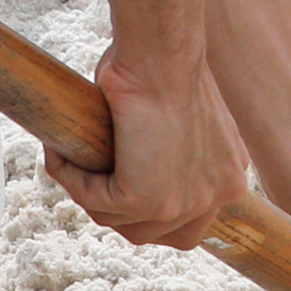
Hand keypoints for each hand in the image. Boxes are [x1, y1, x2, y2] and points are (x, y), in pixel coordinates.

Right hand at [54, 40, 249, 247]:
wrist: (161, 58)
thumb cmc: (166, 70)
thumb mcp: (183, 118)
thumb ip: (173, 151)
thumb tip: (136, 167)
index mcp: (228, 176)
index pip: (189, 225)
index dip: (148, 216)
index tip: (118, 193)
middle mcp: (218, 195)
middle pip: (153, 232)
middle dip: (115, 212)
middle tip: (88, 179)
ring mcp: (183, 203)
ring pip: (118, 221)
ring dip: (89, 193)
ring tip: (74, 160)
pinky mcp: (145, 200)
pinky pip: (93, 202)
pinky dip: (71, 178)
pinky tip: (63, 151)